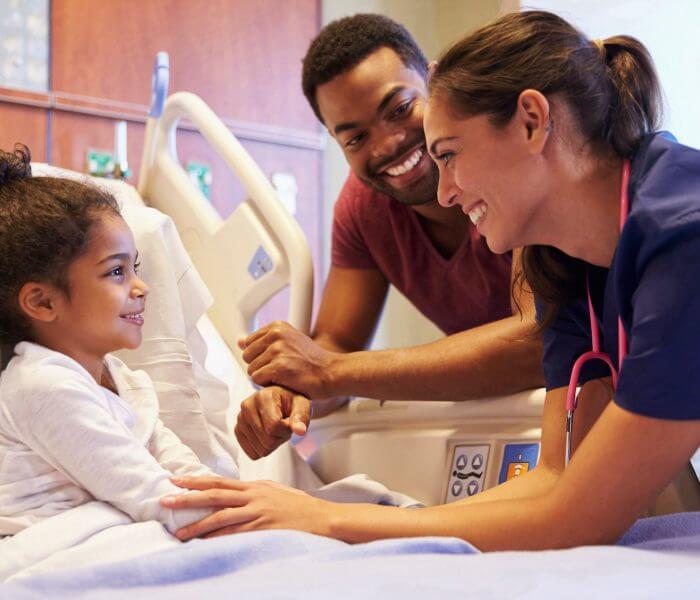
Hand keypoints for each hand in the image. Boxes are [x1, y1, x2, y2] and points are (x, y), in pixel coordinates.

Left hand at [161, 476, 330, 539]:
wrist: (322, 518)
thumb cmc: (300, 506)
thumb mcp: (275, 491)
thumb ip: (254, 491)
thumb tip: (235, 493)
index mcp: (255, 486)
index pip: (219, 481)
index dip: (196, 481)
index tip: (175, 480)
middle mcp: (253, 497)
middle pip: (214, 495)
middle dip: (188, 498)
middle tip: (165, 501)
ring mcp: (258, 513)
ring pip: (221, 517)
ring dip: (197, 524)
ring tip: (178, 532)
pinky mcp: (263, 530)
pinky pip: (235, 535)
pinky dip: (218, 539)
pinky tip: (204, 544)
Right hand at [235, 386, 310, 459]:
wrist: (280, 400)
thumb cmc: (291, 402)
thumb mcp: (302, 405)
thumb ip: (301, 417)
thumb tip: (299, 430)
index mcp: (263, 397)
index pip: (274, 427)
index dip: (286, 430)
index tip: (289, 422)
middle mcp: (247, 406)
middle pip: (267, 440)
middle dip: (280, 437)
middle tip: (283, 426)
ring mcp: (240, 419)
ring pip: (260, 449)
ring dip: (272, 444)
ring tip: (275, 429)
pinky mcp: (238, 431)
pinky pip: (252, 453)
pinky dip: (263, 449)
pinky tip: (267, 435)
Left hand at [239, 321, 338, 398]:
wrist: (332, 373)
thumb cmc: (312, 362)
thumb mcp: (288, 343)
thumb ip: (263, 341)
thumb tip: (239, 341)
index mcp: (277, 326)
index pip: (249, 343)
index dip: (260, 356)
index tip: (278, 360)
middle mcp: (276, 334)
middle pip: (247, 356)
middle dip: (260, 367)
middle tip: (281, 370)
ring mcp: (277, 349)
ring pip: (251, 370)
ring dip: (265, 378)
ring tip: (284, 375)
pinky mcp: (279, 366)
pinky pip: (257, 379)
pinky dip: (268, 385)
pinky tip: (284, 381)